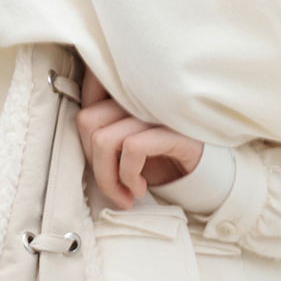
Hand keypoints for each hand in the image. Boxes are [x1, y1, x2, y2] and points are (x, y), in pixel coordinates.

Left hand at [76, 65, 203, 210]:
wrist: (204, 174)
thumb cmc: (159, 156)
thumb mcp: (124, 141)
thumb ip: (102, 126)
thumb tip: (76, 135)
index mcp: (128, 88)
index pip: (87, 91)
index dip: (84, 133)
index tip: (97, 157)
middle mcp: (142, 93)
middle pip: (87, 121)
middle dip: (93, 163)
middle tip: (110, 182)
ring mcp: (159, 110)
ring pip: (104, 140)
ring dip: (108, 178)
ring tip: (124, 192)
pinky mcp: (174, 130)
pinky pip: (132, 149)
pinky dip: (129, 176)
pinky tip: (140, 187)